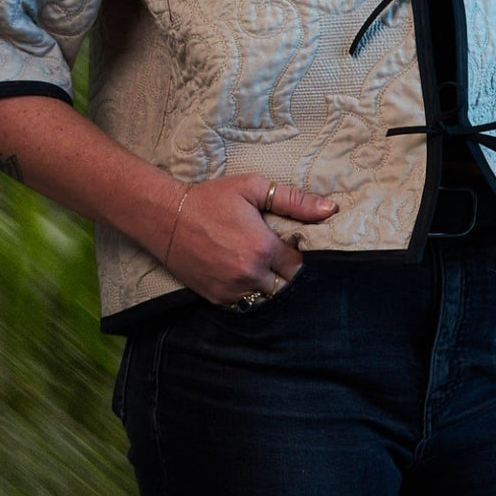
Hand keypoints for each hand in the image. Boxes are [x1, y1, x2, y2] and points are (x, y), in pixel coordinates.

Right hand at [161, 175, 338, 305]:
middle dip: (290, 276)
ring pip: (269, 301)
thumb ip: (294, 201)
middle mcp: (250, 274)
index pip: (301, 266)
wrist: (165, 217)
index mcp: (263, 248)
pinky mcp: (217, 299)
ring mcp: (233, 290)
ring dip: (273, 289)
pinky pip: (246, 307)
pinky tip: (250, 279)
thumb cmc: (210, 199)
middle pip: (288, 288)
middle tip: (284, 260)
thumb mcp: (252, 188)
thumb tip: (330, 210)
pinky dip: (252, 296)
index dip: (303, 257)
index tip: (296, 247)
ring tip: (268, 270)